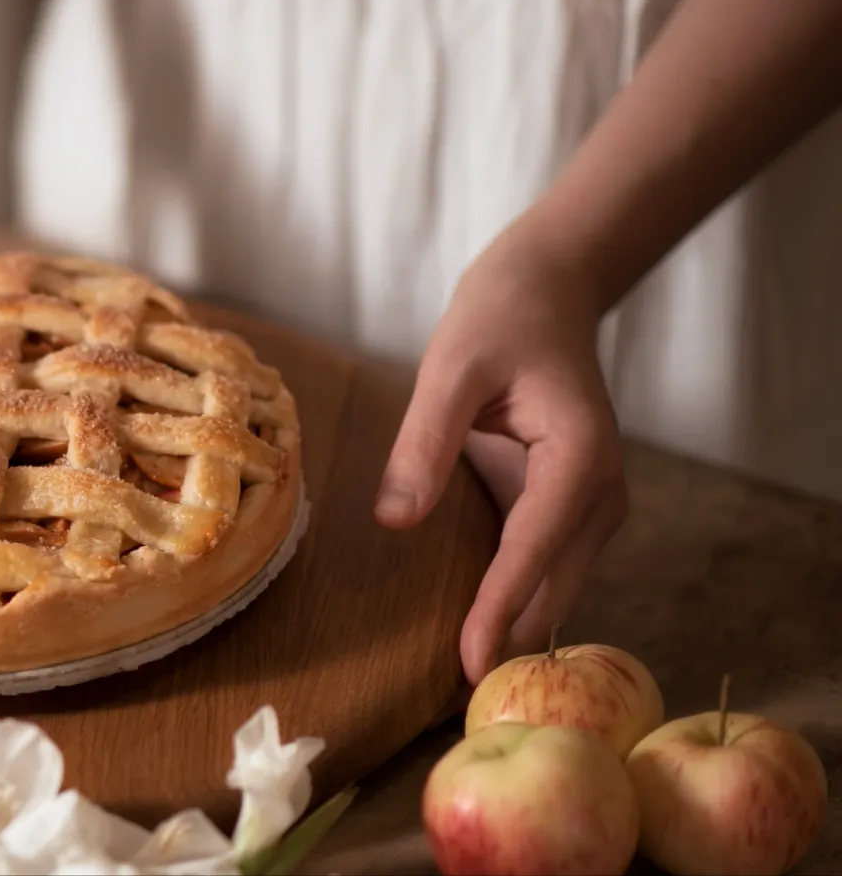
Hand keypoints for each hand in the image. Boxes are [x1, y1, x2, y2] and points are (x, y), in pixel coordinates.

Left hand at [373, 232, 627, 682]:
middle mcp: (599, 490)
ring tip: (460, 684)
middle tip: (455, 700)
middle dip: (509, 638)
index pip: (535, 549)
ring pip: (555, 586)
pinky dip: (513, 601)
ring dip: (513, 628)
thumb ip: (424, 441)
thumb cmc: (499, 321)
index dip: (498, 607)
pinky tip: (472, 633)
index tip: (470, 662)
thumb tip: (395, 520)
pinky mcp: (569, 508)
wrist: (545, 293)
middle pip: (554, 584)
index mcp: (580, 456)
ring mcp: (591, 504)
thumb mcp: (452, 368)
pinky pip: (544, 568)